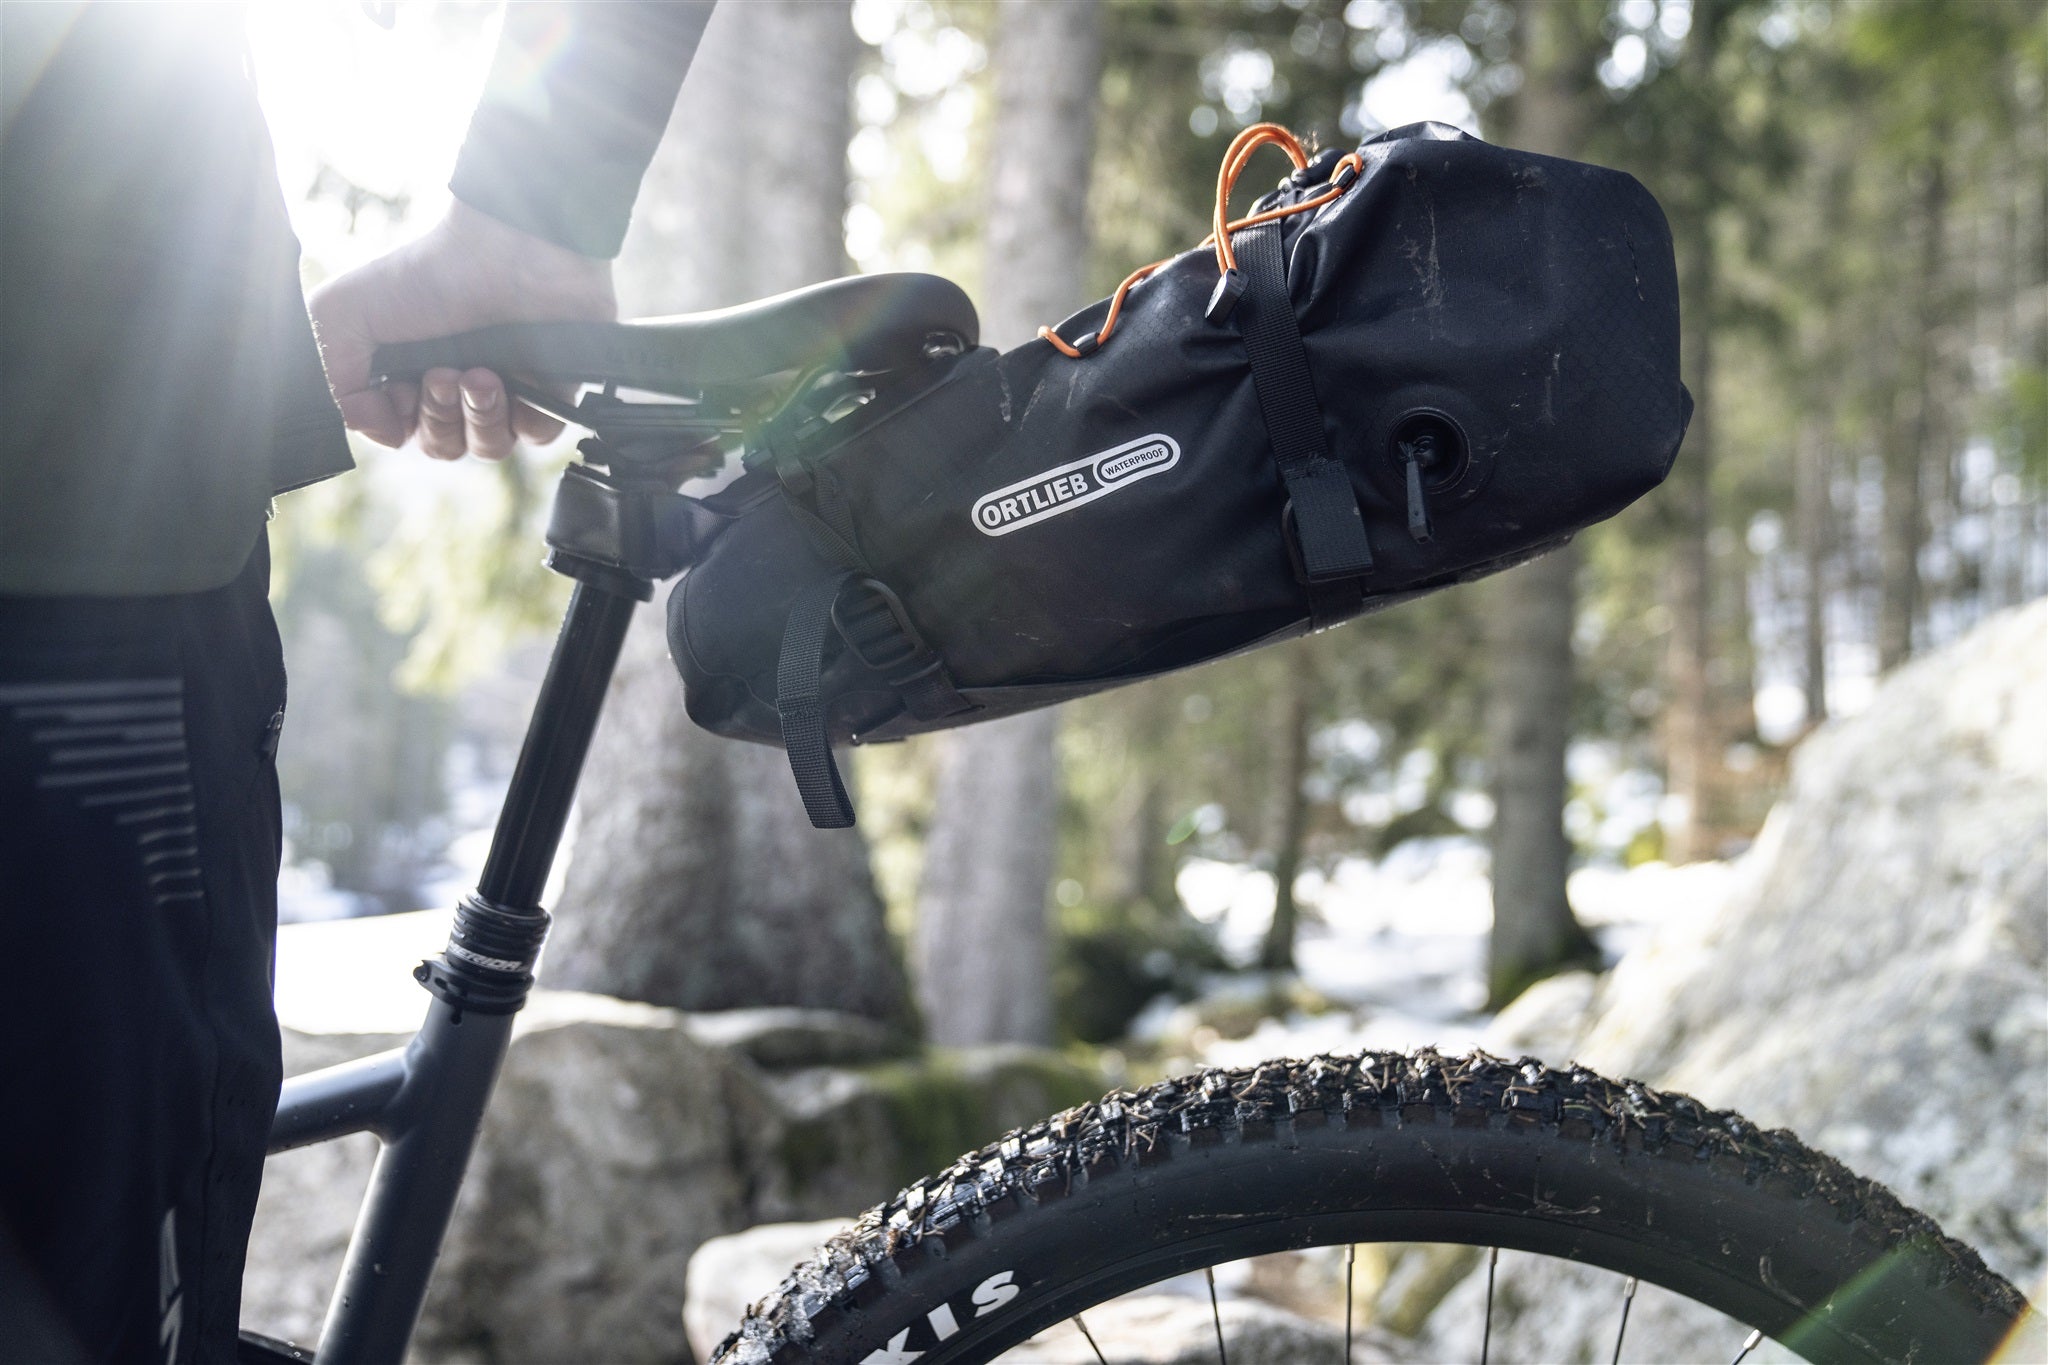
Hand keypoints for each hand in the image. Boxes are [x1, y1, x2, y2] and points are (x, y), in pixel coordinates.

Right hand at [308, 202, 616, 460]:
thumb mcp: (343, 312)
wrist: (504, 247)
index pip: (400, 431)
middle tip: (440, 375)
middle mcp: (456, 382)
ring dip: (477, 419)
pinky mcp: (551, 388)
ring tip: (478, 375)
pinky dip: (523, 419)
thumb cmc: (427, 273)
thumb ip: (332, 379)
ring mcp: (507, 387)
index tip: (399, 390)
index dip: (396, 425)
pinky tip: (513, 383)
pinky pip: (537, 435)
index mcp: (408, 371)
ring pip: (488, 447)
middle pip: (442, 445)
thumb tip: (364, 424)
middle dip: (436, 419)